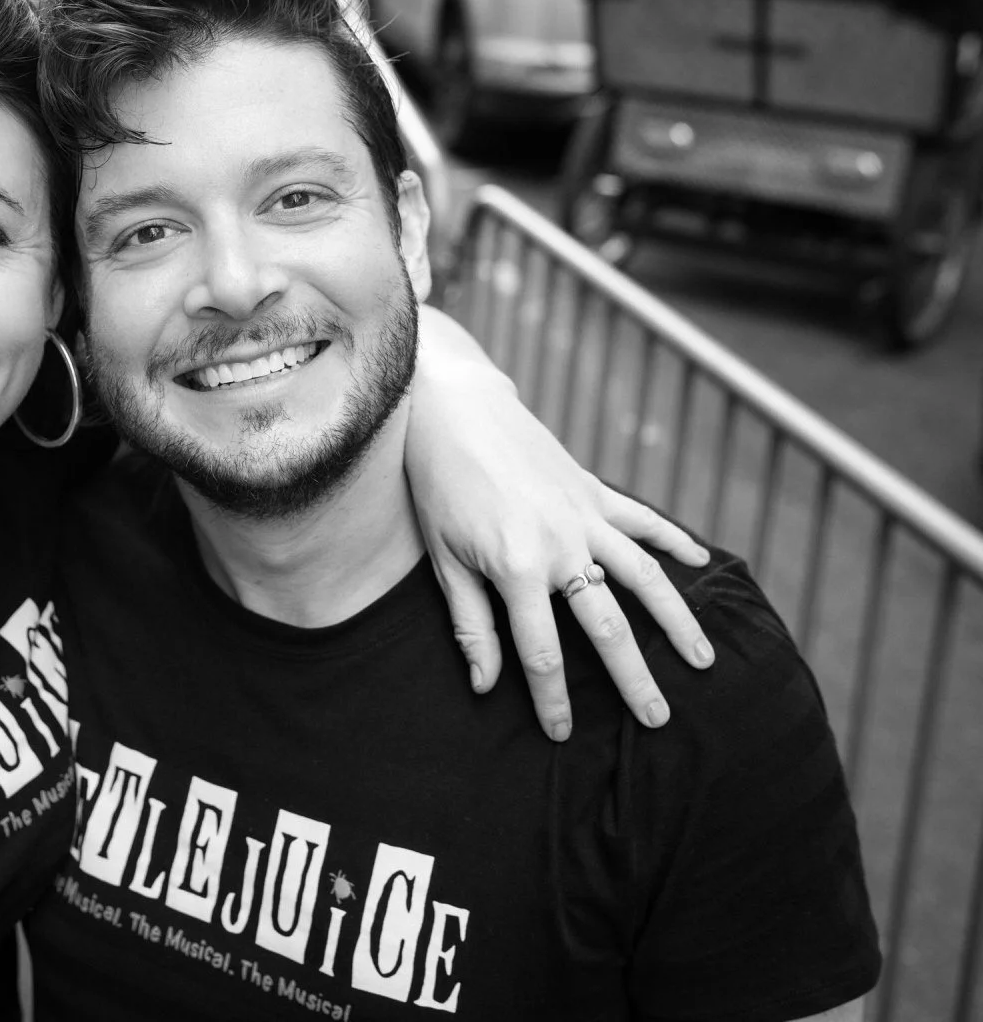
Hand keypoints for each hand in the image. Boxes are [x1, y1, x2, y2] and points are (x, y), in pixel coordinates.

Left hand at [405, 327, 712, 740]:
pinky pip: (643, 521)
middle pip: (607, 627)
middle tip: (658, 720)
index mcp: (517, 568)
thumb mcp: (444, 559)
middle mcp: (562, 546)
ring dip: (677, 620)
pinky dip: (675, 543)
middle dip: (633, 678)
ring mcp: (584, 516)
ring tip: (704, 660)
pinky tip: (703, 565)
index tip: (562, 734)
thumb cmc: (438, 486)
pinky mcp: (593, 489)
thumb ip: (470, 625)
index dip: (552, 699)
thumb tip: (484, 686)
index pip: (541, 652)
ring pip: (645, 577)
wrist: (454, 408)